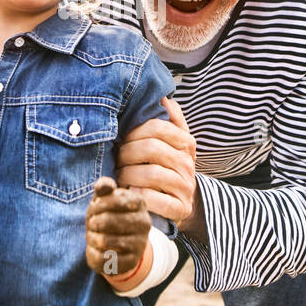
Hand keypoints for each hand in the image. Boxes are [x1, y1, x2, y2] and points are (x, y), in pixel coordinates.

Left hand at [84, 177, 149, 278]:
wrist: (118, 243)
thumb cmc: (108, 214)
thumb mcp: (104, 198)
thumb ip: (103, 188)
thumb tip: (102, 186)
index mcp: (139, 202)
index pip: (114, 200)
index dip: (98, 205)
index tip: (94, 208)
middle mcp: (144, 222)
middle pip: (108, 221)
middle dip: (93, 222)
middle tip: (91, 223)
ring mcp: (140, 243)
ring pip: (105, 241)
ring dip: (92, 237)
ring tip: (92, 235)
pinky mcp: (132, 261)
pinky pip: (104, 258)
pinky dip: (93, 252)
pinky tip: (95, 248)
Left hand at [114, 97, 198, 229]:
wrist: (180, 204)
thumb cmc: (167, 167)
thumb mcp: (172, 142)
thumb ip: (171, 119)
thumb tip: (164, 97)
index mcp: (185, 142)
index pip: (157, 127)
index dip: (134, 131)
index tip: (121, 139)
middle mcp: (188, 163)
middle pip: (152, 148)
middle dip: (127, 153)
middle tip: (116, 159)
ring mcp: (185, 187)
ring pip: (152, 174)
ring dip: (128, 175)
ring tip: (119, 177)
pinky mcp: (180, 208)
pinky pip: (156, 200)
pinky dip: (140, 195)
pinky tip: (131, 192)